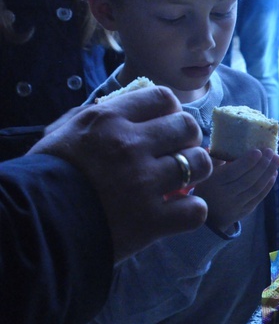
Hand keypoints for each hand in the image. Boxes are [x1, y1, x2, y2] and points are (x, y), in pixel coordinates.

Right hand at [29, 86, 212, 260]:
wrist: (33, 225)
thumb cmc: (44, 177)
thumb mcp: (62, 134)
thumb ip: (95, 117)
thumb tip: (124, 104)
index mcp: (108, 120)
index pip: (164, 98)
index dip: (172, 112)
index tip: (167, 126)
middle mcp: (130, 145)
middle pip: (189, 127)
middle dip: (189, 139)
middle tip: (180, 153)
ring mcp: (144, 182)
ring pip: (200, 164)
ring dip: (198, 171)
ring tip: (186, 181)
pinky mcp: (152, 219)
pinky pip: (195, 208)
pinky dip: (193, 210)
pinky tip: (180, 212)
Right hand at [193, 148, 278, 232]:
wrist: (205, 217)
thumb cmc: (206, 187)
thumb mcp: (205, 173)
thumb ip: (215, 159)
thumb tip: (229, 142)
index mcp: (214, 183)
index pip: (233, 172)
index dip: (247, 162)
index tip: (258, 150)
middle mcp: (225, 196)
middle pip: (248, 180)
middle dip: (262, 165)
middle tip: (272, 151)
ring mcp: (236, 206)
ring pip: (256, 189)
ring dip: (268, 173)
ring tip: (277, 160)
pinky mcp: (244, 212)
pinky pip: (258, 198)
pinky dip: (267, 186)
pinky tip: (273, 175)